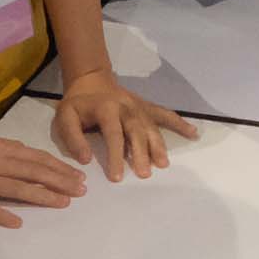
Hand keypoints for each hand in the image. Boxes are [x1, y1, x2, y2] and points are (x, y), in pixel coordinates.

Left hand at [54, 70, 192, 180]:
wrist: (91, 80)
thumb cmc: (78, 103)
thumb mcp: (65, 116)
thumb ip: (73, 137)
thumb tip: (86, 159)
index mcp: (106, 109)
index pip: (113, 135)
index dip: (115, 156)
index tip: (117, 178)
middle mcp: (127, 108)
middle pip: (136, 132)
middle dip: (141, 153)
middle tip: (144, 174)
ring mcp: (139, 107)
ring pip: (152, 127)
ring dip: (158, 145)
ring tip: (162, 164)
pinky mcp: (147, 108)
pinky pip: (166, 115)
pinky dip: (180, 124)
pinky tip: (193, 134)